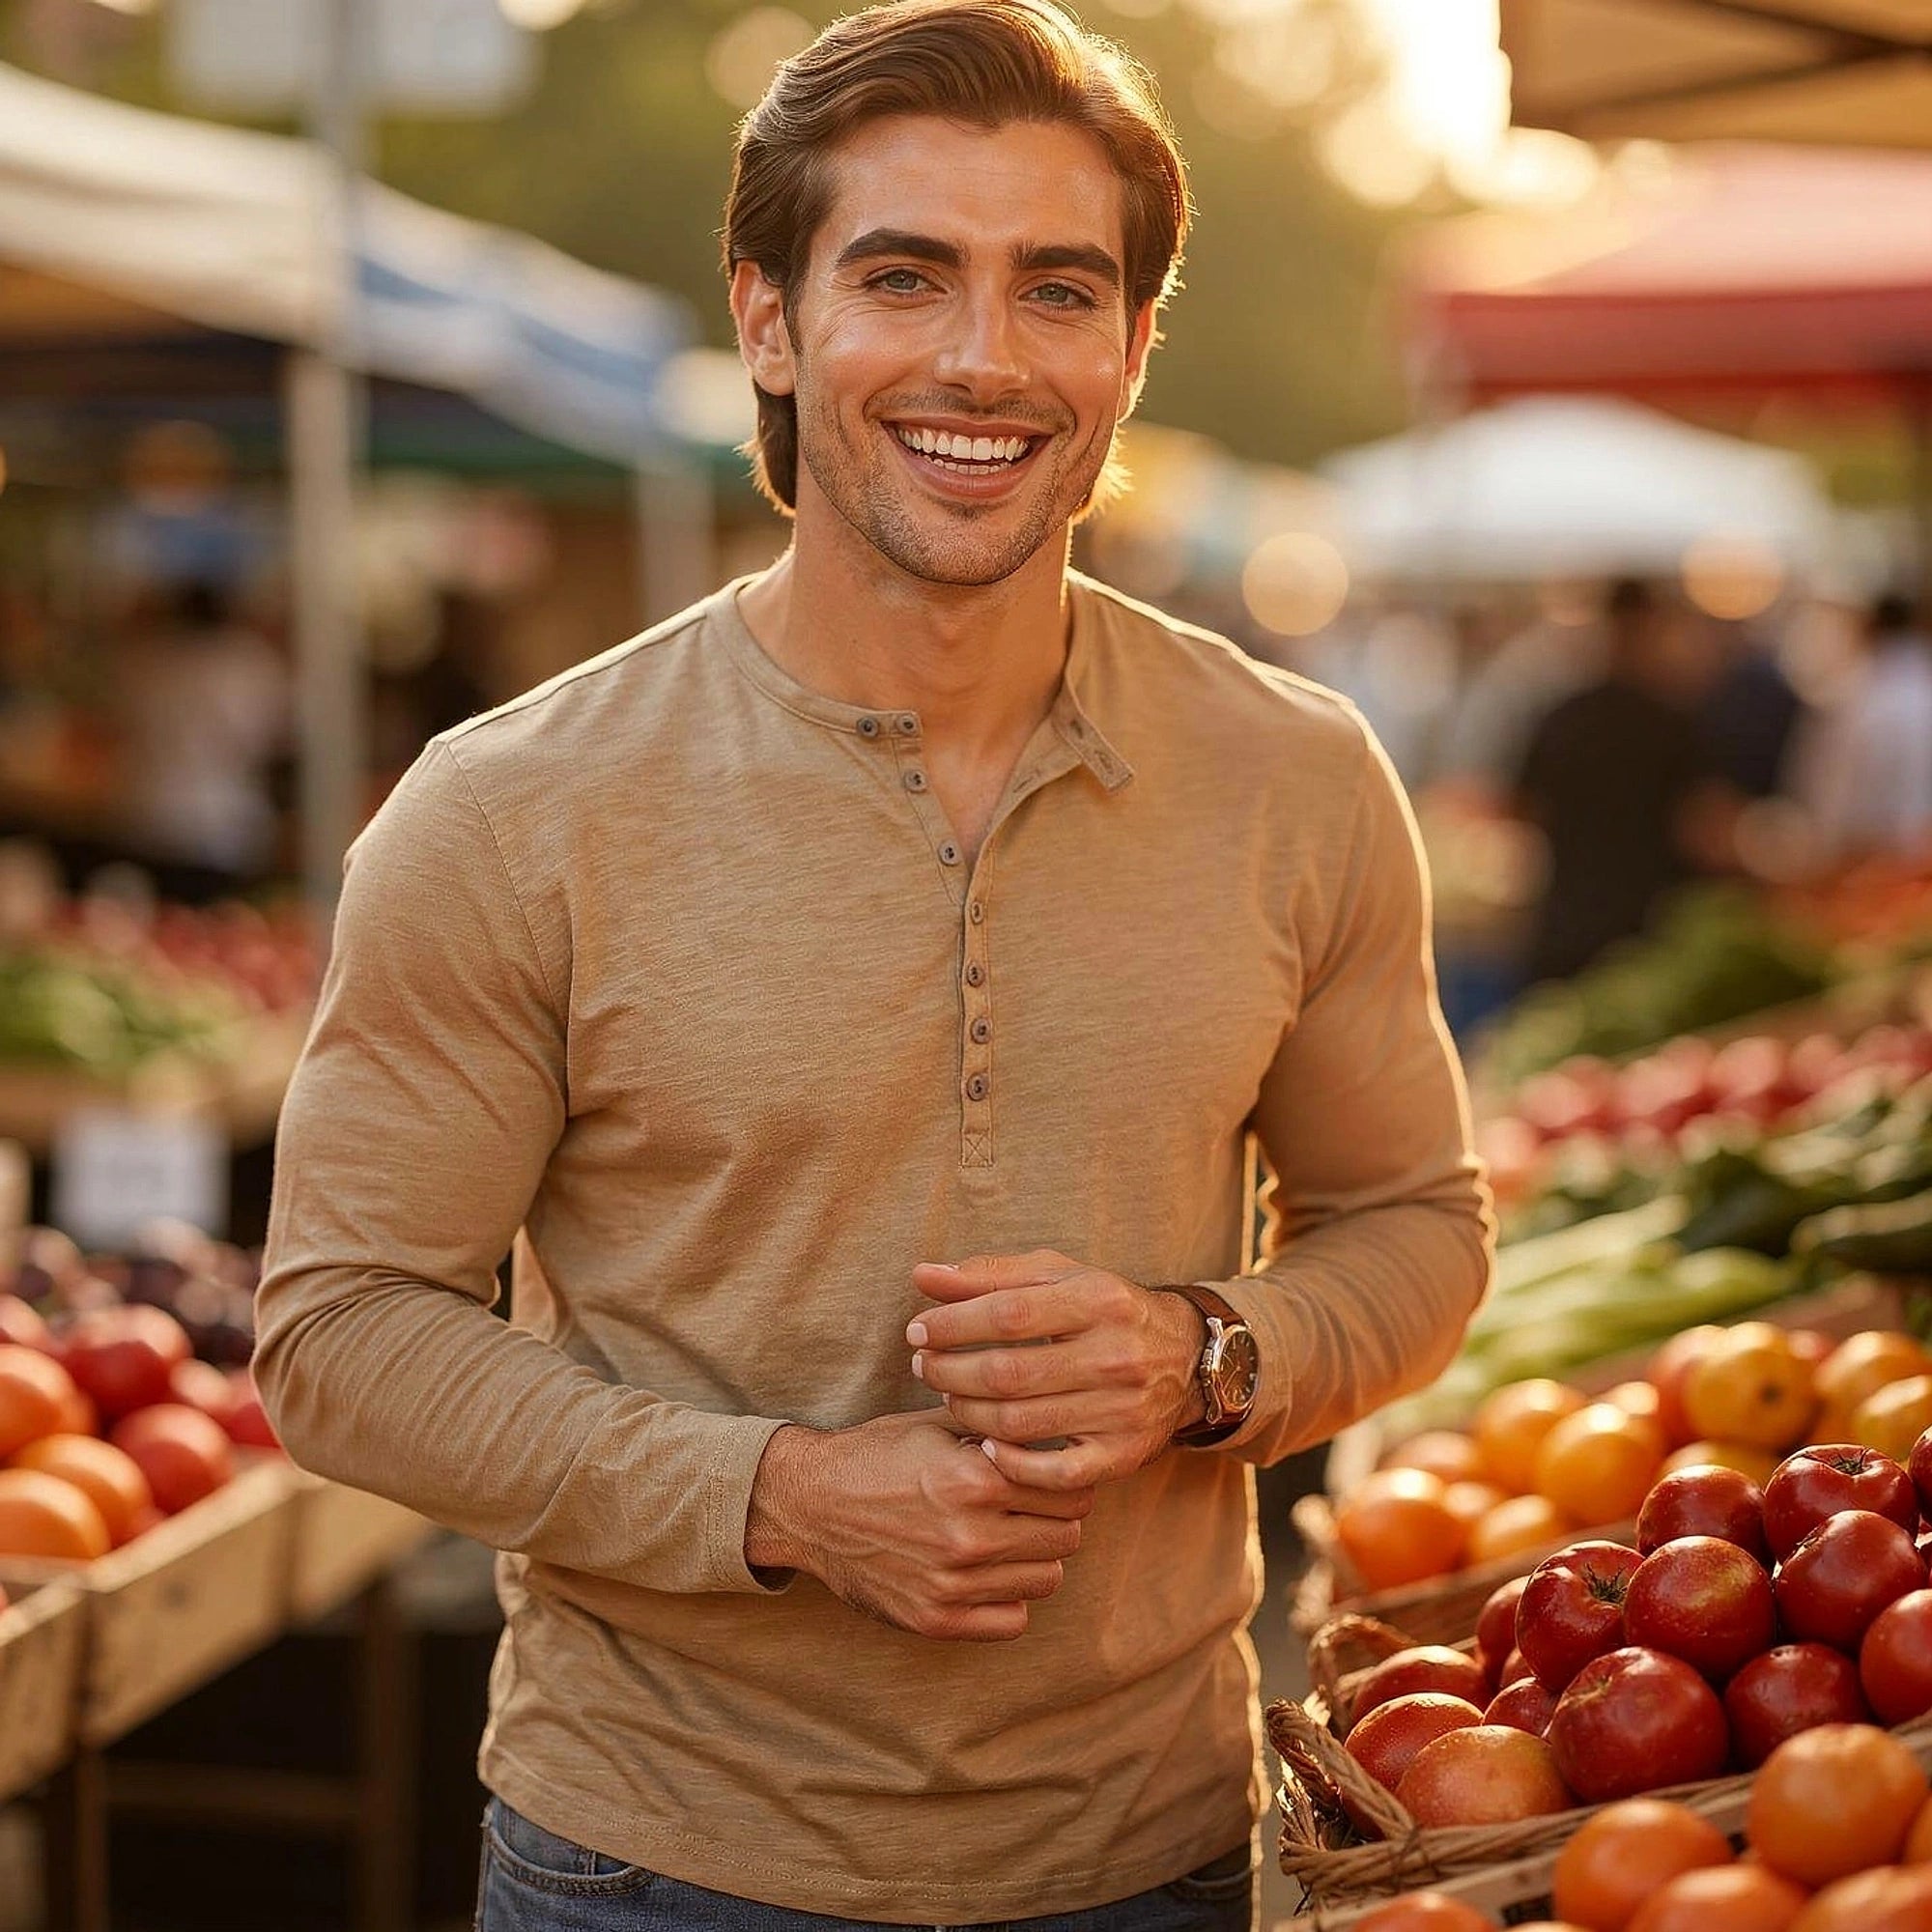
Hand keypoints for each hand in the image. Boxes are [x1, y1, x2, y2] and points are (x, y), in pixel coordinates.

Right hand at [743, 1411, 1093, 1641]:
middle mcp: (968, 1535)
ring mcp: (953, 1584)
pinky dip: (1010, 1597)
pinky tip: (988, 1572)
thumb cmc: (877, 1455)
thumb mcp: (936, 1425)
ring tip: (1009, 1536)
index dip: (1068, 1478)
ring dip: (1036, 1556)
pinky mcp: (936, 1620)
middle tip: (1035, 1506)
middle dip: (1058, 1517)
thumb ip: (998, 1429)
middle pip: (1067, 1536)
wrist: (809, 1505)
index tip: (1051, 1475)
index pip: (1071, 1490)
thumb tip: (1059, 1428)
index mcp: (973, 1479)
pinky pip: (1013, 1620)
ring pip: (1047, 1578)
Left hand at [906, 1250, 1206, 1491]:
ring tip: (946, 1397)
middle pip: (1008, 1373)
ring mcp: (1121, 1410)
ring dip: (967, 1412)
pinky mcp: (1122, 1454)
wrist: (1186, 1357)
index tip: (918, 1331)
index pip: (1007, 1315)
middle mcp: (1115, 1354)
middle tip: (921, 1367)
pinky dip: (1012, 1464)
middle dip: (949, 1371)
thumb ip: (988, 1275)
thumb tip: (922, 1276)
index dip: (952, 1325)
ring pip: (1021, 1422)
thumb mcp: (1057, 1278)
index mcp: (1098, 1300)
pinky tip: (985, 1446)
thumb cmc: (1103, 1309)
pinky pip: (1055, 1472)